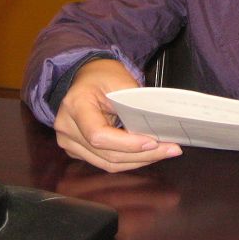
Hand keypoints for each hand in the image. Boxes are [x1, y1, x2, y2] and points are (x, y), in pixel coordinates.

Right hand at [54, 58, 181, 172]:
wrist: (85, 77)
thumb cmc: (102, 75)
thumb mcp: (120, 81)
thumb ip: (135, 105)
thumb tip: (157, 127)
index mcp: (75, 106)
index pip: (99, 135)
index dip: (127, 143)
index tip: (153, 142)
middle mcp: (67, 128)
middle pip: (107, 154)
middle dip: (143, 155)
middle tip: (171, 149)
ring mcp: (69, 142)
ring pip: (108, 163)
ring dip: (139, 160)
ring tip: (164, 152)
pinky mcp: (77, 151)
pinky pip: (105, 162)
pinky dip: (129, 160)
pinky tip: (148, 154)